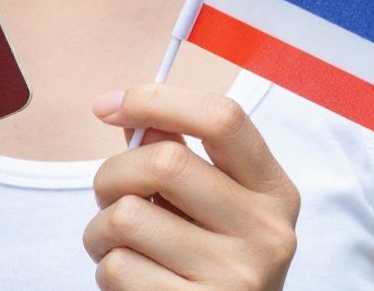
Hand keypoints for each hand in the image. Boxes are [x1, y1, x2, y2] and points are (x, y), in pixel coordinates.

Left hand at [83, 84, 299, 289]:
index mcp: (273, 191)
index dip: (156, 100)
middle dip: (113, 174)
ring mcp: (236, 276)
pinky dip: (107, 270)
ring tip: (118, 245)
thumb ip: (178, 155)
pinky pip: (118, 268)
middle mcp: (266, 232)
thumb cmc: (208, 262)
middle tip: (109, 196)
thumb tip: (136, 114)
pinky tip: (132, 279)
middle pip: (164, 162)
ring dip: (100, 230)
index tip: (109, 106)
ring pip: (126, 217)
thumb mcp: (210, 206)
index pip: (222, 118)